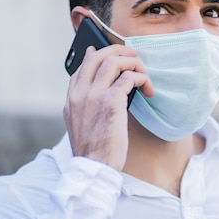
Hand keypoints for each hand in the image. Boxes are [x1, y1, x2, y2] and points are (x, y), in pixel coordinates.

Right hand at [63, 45, 153, 170]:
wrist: (93, 168)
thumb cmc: (94, 151)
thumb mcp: (82, 126)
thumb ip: (88, 107)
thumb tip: (102, 91)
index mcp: (71, 100)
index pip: (81, 68)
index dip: (95, 56)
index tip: (107, 52)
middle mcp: (79, 94)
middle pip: (97, 56)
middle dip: (118, 50)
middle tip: (133, 55)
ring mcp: (93, 96)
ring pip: (114, 61)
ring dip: (133, 63)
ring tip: (144, 73)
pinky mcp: (111, 102)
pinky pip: (129, 78)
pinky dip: (141, 78)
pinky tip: (148, 89)